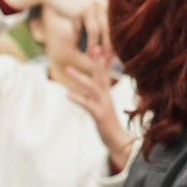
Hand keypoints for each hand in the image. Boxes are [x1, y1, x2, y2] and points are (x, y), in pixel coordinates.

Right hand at [5, 0, 109, 53]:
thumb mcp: (87, 9)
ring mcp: (89, 7)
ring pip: (94, 33)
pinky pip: (79, 31)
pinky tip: (75, 48)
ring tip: (89, 57)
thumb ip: (97, 22)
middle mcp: (100, 4)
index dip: (113, 42)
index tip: (111, 55)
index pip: (114, 26)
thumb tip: (105, 44)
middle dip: (105, 47)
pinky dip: (77, 41)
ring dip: (91, 47)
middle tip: (102, 59)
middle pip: (107, 30)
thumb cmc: (72, 2)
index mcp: (106, 3)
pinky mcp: (77, 12)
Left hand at [63, 45, 132, 166]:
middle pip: (101, 75)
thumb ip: (97, 94)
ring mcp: (103, 105)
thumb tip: (90, 85)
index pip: (105, 72)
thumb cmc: (109, 123)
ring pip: (92, 88)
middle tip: (92, 47)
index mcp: (106, 93)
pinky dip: (78, 99)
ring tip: (68, 69)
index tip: (98, 45)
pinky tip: (67, 95)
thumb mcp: (103, 105)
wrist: (119, 142)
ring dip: (80, 78)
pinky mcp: (99, 116)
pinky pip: (87, 105)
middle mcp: (106, 96)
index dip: (102, 59)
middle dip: (95, 61)